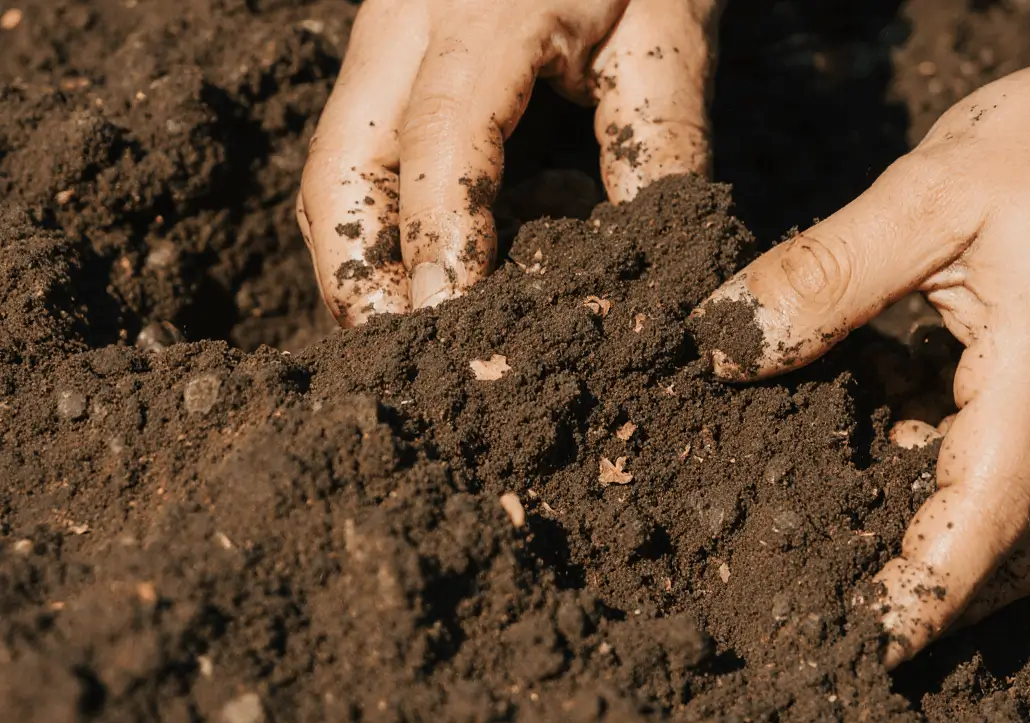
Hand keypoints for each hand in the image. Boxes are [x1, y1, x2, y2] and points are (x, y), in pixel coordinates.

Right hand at [298, 0, 718, 325]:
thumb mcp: (671, 39)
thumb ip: (660, 148)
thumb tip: (649, 276)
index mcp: (484, 12)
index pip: (441, 137)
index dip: (441, 238)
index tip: (450, 324)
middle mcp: (407, 25)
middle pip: (339, 165)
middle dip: (358, 275)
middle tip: (400, 362)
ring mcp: (389, 40)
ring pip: (339, 168)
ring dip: (364, 261)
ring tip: (411, 342)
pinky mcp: (396, 61)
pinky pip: (371, 154)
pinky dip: (391, 227)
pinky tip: (437, 281)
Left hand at [692, 0, 1029, 665]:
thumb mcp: (933, 191)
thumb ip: (827, 276)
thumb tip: (728, 344)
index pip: (982, 533)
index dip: (919, 599)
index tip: (861, 644)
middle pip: (1010, 550)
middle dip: (927, 580)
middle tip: (833, 584)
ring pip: (1029, 517)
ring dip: (946, 522)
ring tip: (852, 492)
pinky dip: (973, 472)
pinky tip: (908, 418)